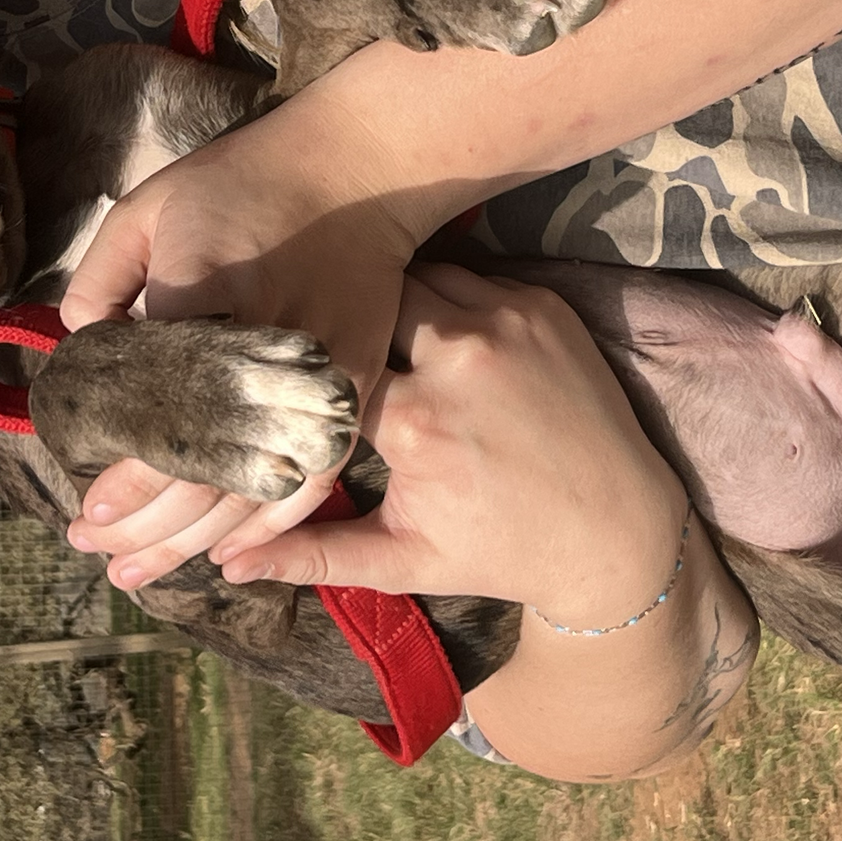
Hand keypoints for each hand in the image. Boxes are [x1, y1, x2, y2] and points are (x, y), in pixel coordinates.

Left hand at [61, 82, 452, 583]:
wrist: (354, 169)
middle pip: (204, 468)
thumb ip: (100, 281)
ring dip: (191, 540)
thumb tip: (77, 348)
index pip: (162, 413)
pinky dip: (268, 524)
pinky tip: (225, 555)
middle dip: (145, 524)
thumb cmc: (238, 183)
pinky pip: (311, 477)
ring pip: (252, 486)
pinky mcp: (351, 390)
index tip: (88, 512)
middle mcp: (265, 354)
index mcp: (209, 304)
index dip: (126, 474)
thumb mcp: (145, 210)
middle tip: (94, 550)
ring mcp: (317, 380)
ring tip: (138, 572)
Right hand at [219, 265, 690, 618]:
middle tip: (330, 340)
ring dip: (392, 305)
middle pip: (363, 305)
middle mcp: (458, 358)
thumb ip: (312, 553)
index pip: (323, 368)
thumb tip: (224, 564)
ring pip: (414, 279)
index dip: (298, 374)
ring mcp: (505, 321)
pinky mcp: (540, 303)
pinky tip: (432, 328)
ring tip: (374, 330)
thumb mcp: (404, 560)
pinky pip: (467, 275)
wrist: (617, 530)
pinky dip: (445, 297)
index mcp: (415, 422)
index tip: (281, 379)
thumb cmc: (501, 549)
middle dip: (346, 322)